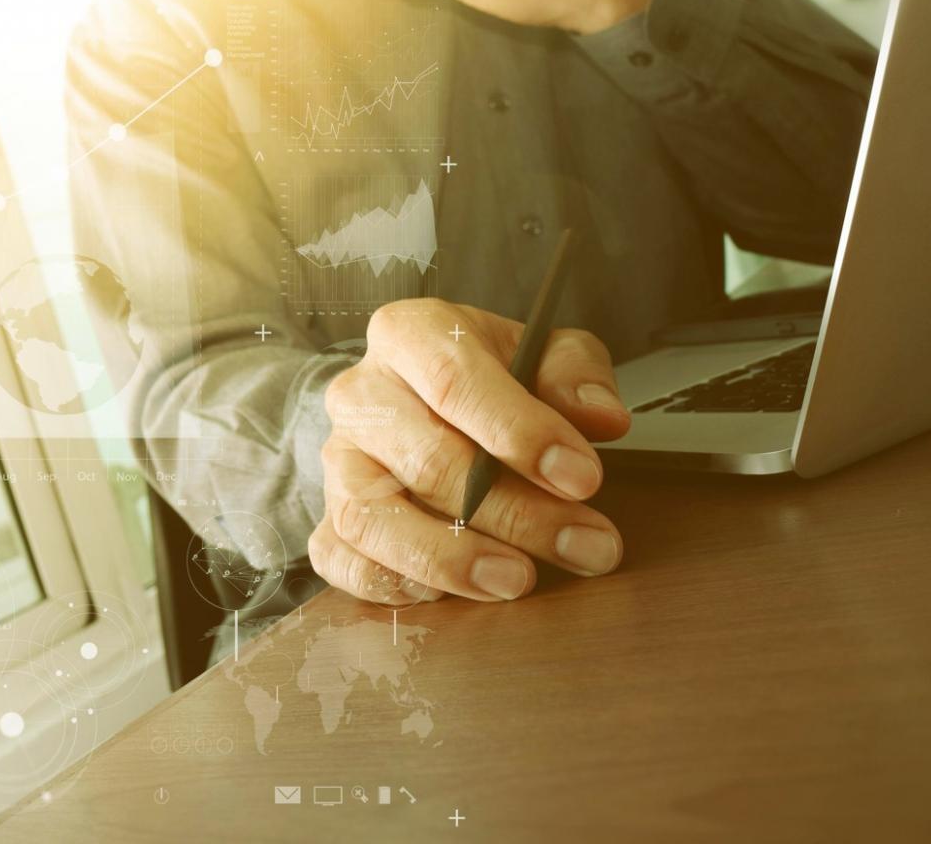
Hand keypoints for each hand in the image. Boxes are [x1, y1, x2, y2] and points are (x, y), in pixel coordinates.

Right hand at [308, 298, 630, 605]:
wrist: (425, 404)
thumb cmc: (490, 379)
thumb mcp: (540, 354)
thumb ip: (574, 373)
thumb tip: (602, 417)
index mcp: (407, 335)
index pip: (452, 378)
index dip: (520, 432)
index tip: (583, 478)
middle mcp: (359, 395)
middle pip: (427, 460)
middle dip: (517, 512)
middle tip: (587, 545)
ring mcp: (338, 461)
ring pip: (371, 517)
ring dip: (450, 559)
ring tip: (520, 580)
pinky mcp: (329, 519)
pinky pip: (339, 559)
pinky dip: (390, 584)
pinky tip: (450, 594)